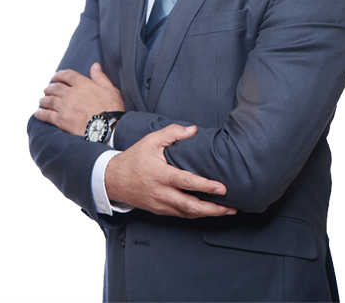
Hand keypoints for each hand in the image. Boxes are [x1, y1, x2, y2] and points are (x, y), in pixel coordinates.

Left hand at [35, 63, 124, 135]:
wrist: (108, 128)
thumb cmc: (112, 108)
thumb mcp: (110, 89)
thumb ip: (100, 77)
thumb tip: (94, 65)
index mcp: (83, 83)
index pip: (67, 75)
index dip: (59, 75)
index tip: (55, 76)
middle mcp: (71, 93)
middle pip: (55, 87)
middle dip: (49, 87)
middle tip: (46, 89)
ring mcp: (64, 107)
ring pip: (48, 101)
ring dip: (43, 100)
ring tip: (41, 100)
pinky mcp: (61, 120)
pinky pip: (46, 115)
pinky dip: (40, 113)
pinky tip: (37, 113)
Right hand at [105, 124, 236, 218]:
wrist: (113, 180)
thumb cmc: (134, 158)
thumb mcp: (151, 140)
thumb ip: (173, 132)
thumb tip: (194, 129)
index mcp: (160, 175)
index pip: (186, 182)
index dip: (205, 186)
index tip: (222, 188)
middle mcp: (161, 193)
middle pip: (191, 206)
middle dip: (213, 209)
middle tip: (231, 207)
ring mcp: (161, 204)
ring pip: (188, 214)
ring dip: (208, 214)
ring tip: (226, 211)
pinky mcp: (160, 210)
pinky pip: (181, 215)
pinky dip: (196, 214)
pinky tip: (209, 211)